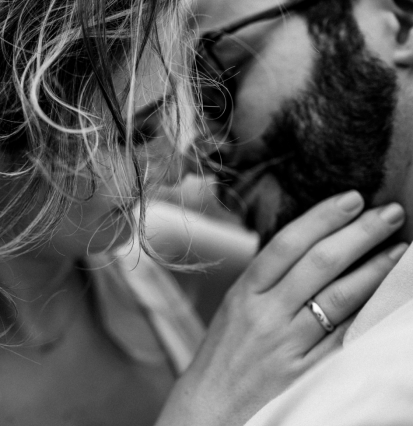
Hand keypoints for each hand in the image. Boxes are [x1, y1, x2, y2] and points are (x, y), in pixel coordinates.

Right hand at [156, 191, 406, 425]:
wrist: (209, 411)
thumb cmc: (222, 359)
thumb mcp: (232, 311)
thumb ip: (266, 283)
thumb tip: (308, 249)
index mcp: (244, 295)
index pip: (286, 244)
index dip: (322, 218)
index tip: (351, 199)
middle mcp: (266, 316)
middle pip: (318, 264)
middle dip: (358, 234)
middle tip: (389, 213)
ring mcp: (288, 346)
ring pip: (339, 298)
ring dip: (375, 269)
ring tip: (401, 250)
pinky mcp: (307, 375)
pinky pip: (346, 340)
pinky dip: (371, 316)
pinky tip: (390, 299)